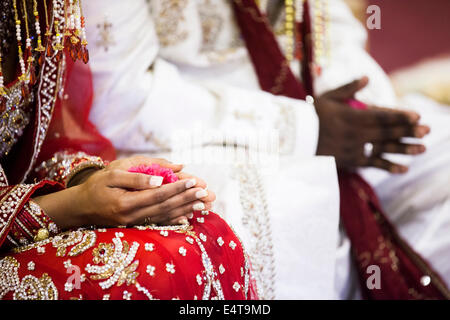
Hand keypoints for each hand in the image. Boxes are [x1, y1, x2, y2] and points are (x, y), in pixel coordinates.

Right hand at [35, 156, 215, 228]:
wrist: (80, 208)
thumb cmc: (94, 187)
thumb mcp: (111, 175)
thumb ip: (135, 178)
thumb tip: (159, 179)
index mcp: (126, 202)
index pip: (158, 194)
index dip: (178, 188)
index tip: (194, 180)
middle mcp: (132, 216)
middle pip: (166, 207)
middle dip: (187, 199)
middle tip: (206, 193)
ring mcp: (134, 223)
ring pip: (165, 216)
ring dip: (185, 210)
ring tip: (203, 205)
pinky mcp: (135, 225)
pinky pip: (158, 223)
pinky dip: (174, 220)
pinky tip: (188, 218)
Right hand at [315, 77, 429, 172]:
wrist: (295, 139)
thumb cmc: (311, 115)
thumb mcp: (328, 98)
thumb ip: (348, 89)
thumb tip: (367, 78)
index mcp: (351, 116)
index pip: (381, 115)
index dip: (400, 115)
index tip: (417, 116)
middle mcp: (354, 134)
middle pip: (386, 132)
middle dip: (408, 131)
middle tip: (428, 131)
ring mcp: (353, 149)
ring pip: (382, 149)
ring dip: (404, 149)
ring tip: (422, 149)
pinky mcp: (349, 161)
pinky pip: (371, 165)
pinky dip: (388, 167)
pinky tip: (403, 169)